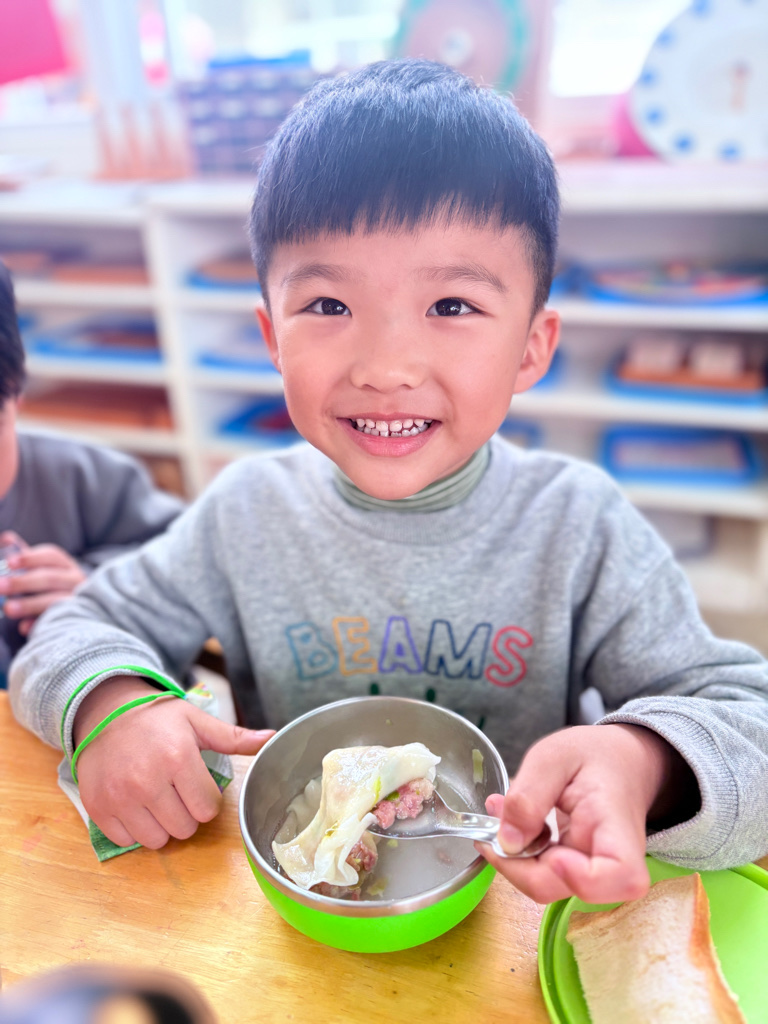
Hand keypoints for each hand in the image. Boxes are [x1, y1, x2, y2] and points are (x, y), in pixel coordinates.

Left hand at [0, 531, 85, 635]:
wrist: (83, 609)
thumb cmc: (53, 586)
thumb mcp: (42, 569)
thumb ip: (24, 557)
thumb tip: (6, 537)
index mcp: (64, 565)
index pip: (50, 556)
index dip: (30, 559)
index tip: (10, 562)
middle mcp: (75, 580)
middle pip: (50, 578)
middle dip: (23, 582)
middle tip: (1, 586)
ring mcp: (78, 600)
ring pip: (54, 601)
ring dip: (30, 605)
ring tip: (8, 609)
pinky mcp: (78, 619)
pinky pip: (58, 622)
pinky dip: (40, 624)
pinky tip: (24, 627)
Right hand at [74, 676, 274, 848]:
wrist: (106, 713)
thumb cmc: (157, 719)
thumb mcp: (196, 721)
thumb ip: (233, 737)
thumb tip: (271, 737)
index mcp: (178, 758)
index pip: (208, 809)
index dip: (207, 800)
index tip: (197, 785)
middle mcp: (147, 781)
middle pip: (185, 828)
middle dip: (187, 814)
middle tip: (177, 793)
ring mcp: (120, 797)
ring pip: (156, 840)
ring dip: (162, 826)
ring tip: (158, 801)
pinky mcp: (99, 808)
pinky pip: (126, 841)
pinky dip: (134, 830)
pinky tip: (136, 806)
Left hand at [476, 724, 683, 904]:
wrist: (619, 761)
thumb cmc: (594, 754)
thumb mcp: (553, 757)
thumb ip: (529, 796)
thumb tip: (507, 844)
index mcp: (617, 826)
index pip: (621, 876)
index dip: (581, 877)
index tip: (551, 854)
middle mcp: (613, 859)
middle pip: (569, 888)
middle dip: (520, 865)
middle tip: (491, 827)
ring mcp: (592, 869)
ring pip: (549, 885)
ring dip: (513, 858)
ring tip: (498, 814)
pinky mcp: (574, 869)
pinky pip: (543, 874)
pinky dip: (518, 854)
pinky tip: (508, 824)